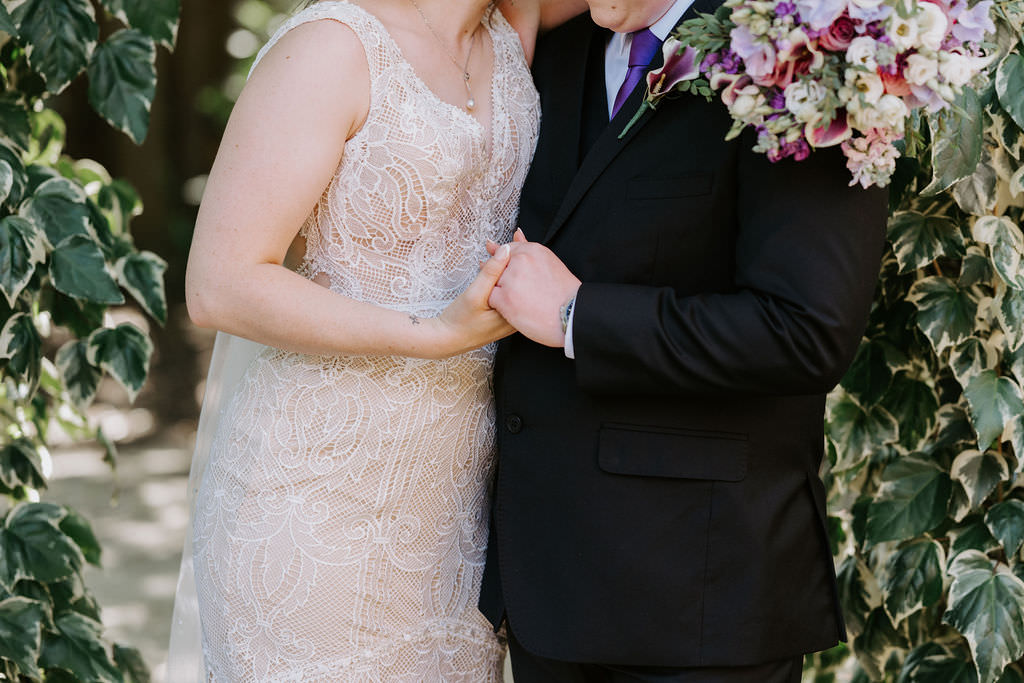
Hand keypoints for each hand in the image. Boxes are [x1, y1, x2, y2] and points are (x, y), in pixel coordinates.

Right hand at [431, 244, 515, 356]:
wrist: (447, 340)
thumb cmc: (459, 320)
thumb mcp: (475, 294)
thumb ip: (491, 273)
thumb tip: (506, 250)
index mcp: (516, 311)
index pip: (527, 278)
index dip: (523, 254)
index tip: (518, 235)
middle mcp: (517, 314)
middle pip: (525, 280)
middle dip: (519, 257)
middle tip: (516, 235)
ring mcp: (511, 315)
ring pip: (518, 284)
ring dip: (512, 265)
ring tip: (509, 246)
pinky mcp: (503, 314)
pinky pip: (510, 290)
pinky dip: (506, 276)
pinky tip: (500, 265)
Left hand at [487, 230, 580, 346]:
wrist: (572, 316)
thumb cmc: (564, 294)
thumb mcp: (548, 262)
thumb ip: (527, 247)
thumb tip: (516, 233)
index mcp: (532, 250)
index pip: (507, 251)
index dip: (509, 266)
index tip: (516, 277)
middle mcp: (521, 260)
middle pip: (499, 267)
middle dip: (505, 279)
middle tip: (523, 292)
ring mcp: (511, 279)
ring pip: (494, 282)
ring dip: (502, 293)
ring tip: (522, 302)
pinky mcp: (505, 298)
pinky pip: (492, 298)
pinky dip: (500, 306)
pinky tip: (516, 310)